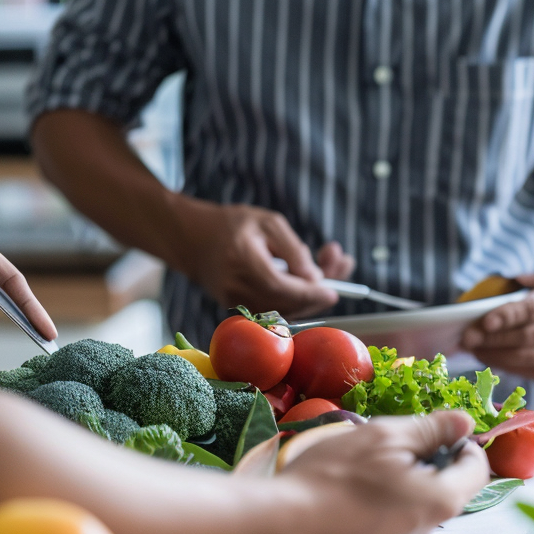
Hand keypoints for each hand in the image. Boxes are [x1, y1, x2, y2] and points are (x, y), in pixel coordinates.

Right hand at [173, 199, 354, 318]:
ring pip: (285, 310)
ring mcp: (235, 302)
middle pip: (287, 305)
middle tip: (342, 266)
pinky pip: (275, 309)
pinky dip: (297, 297)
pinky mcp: (238, 309)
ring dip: (312, 294)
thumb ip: (293, 250)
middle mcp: (236, 288)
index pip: (282, 287)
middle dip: (319, 292)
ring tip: (332, 264)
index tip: (334, 291)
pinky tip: (312, 278)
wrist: (191, 239)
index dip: (311, 294)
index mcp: (242, 261)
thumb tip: (314, 278)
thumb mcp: (268, 223)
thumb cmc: (231, 225)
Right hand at [268, 412, 489, 533]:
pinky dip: (391, 493)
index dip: (466, 443)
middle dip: (434, 457)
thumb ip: (432, 429)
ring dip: (410, 474)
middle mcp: (429, 529)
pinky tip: (361, 481)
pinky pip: (400, 514)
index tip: (442, 426)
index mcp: (440, 500)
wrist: (283, 524)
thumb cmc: (335, 476)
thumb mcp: (386, 436)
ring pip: (422, 499)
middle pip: (451, 486)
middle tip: (400, 438)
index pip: (477, 469)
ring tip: (374, 457)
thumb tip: (464, 423)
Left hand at [459, 269, 533, 380]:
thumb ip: (524, 281)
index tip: (483, 322)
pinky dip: (504, 366)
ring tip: (473, 349)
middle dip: (492, 339)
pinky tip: (488, 357)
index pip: (532, 310)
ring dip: (494, 355)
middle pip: (525, 337)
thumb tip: (492, 288)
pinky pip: (527, 371)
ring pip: (525, 358)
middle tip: (466, 338)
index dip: (507, 317)